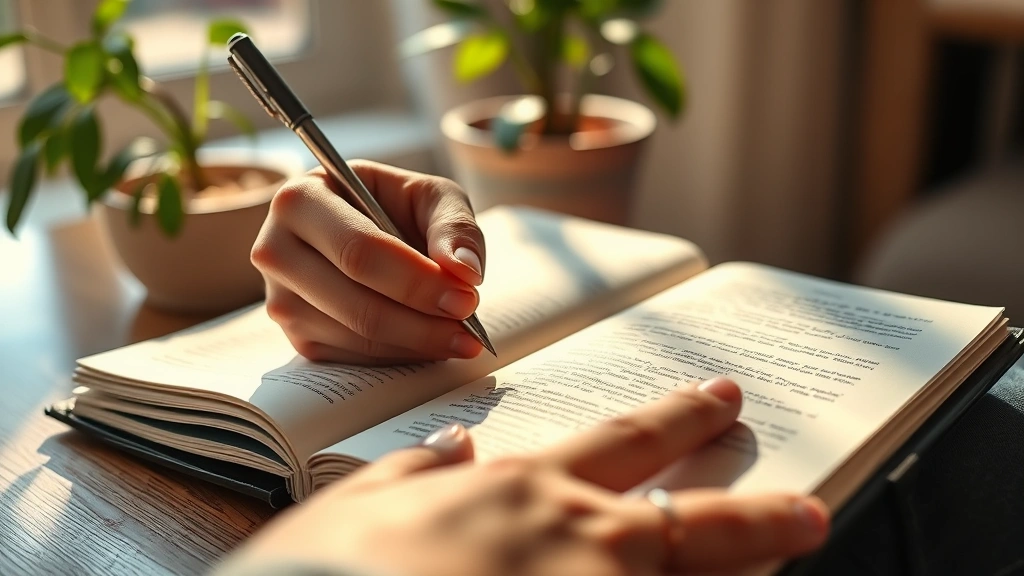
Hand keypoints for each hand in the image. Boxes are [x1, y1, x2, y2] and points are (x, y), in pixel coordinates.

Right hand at [217, 378, 829, 575]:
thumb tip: (457, 443)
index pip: (622, 443)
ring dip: (747, 573)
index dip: (678, 420)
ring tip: (794, 555)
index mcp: (521, 491)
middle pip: (691, 518)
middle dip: (757, 511)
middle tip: (807, 506)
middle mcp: (576, 542)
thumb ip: (415, 472)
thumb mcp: (355, 506)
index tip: (718, 399)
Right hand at [251, 161, 486, 363]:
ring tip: (461, 337)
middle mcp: (275, 251)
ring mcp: (279, 300)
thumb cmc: (394, 205)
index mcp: (300, 200)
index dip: (416, 280)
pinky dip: (399, 356)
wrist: (365, 227)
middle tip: (470, 329)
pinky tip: (430, 344)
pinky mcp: (295, 337)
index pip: (358, 250)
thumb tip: (464, 271)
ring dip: (417, 344)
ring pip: (355, 337)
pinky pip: (351, 358)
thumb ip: (454, 225)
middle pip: (355, 303)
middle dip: (422, 322)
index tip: (466, 297)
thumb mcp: (430, 196)